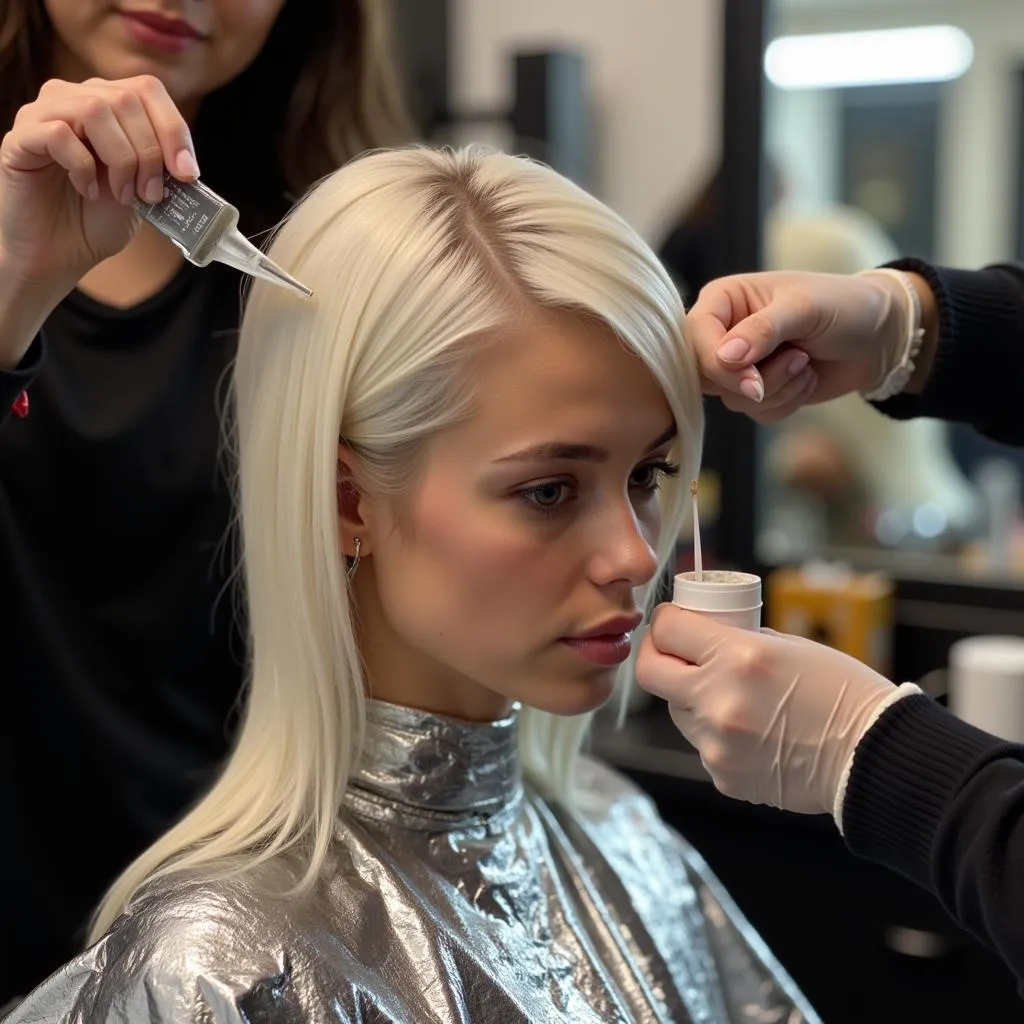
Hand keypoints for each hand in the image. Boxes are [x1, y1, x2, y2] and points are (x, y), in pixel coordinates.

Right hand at [0, 75, 199, 291]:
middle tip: (150, 193)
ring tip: (122, 194)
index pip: (147, 89)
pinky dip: (82, 166)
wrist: (58, 253)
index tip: (187, 173)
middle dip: (150, 152)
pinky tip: (87, 190)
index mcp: (107, 103)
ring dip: (121, 159)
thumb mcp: (142, 190)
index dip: (173, 129)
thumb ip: (160, 167)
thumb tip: (186, 165)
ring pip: (94, 110)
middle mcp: (72, 98)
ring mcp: (42, 115)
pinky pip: (58, 133)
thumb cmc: (97, 219)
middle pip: (126, 99)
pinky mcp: (19, 139)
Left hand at [635, 605, 902, 815]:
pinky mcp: (722, 774)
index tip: (672, 621)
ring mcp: (716, 742)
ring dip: (692, 698)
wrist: (873, 758)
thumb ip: (740, 641)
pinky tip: (754, 733)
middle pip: (651, 672)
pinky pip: (703, 745)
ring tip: (734, 698)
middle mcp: (719, 699)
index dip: (665, 621)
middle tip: (673, 652)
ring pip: (678, 711)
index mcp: (738, 657)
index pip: (667, 629)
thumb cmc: (843, 695)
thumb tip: (706, 635)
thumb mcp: (791, 646)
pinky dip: (717, 735)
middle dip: (657, 656)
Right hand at [685, 270, 916, 423]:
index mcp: (724, 300)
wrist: (878, 336)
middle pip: (706, 375)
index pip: (695, 337)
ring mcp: (741, 366)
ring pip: (733, 399)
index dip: (716, 364)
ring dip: (778, 389)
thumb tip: (725, 357)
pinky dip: (787, 402)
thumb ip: (762, 330)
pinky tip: (807, 377)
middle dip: (752, 381)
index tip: (751, 382)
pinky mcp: (760, 391)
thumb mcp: (805, 308)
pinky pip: (756, 413)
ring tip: (806, 362)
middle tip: (796, 363)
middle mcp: (724, 333)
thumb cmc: (843, 305)